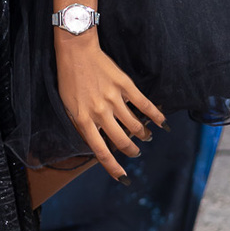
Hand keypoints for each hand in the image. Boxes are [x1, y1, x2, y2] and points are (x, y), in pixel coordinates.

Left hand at [54, 31, 165, 180]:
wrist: (76, 52)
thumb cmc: (69, 80)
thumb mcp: (68, 107)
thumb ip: (81, 125)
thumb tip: (95, 141)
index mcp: (84, 120)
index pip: (101, 151)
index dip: (113, 167)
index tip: (123, 177)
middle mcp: (100, 113)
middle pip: (122, 140)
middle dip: (131, 150)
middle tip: (135, 152)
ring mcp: (114, 99)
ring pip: (135, 125)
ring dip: (143, 135)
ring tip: (146, 137)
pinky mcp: (125, 86)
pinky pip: (144, 105)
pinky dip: (155, 116)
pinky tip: (162, 124)